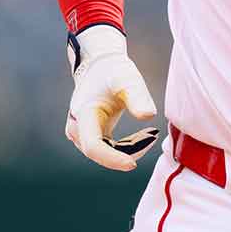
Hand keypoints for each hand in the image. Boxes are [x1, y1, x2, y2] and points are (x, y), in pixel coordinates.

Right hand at [64, 25, 159, 170]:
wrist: (99, 67)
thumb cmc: (114, 72)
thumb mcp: (129, 79)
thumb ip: (138, 97)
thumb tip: (148, 116)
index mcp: (84, 114)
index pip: (93, 146)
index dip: (112, 159)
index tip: (132, 165)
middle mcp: (77, 128)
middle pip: (101, 153)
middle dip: (129, 151)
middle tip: (153, 136)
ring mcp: (81, 134)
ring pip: (106, 153)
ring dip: (130, 149)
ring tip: (150, 134)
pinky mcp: (89, 136)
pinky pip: (107, 150)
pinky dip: (126, 147)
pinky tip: (143, 137)